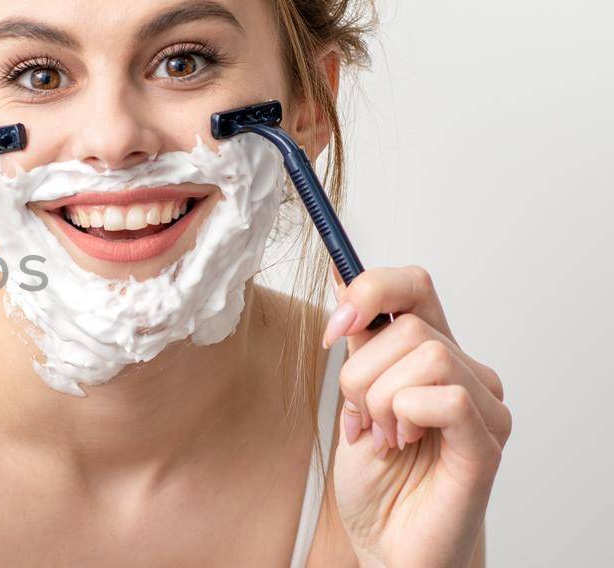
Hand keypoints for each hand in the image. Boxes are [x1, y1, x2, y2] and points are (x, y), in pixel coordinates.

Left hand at [325, 266, 510, 566]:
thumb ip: (357, 345)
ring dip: (381, 399)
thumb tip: (340, 278)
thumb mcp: (352, 401)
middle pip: (409, 325)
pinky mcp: (485, 442)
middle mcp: (465, 373)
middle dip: (360, 372)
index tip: (334, 326)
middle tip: (359, 418)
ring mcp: (482, 407)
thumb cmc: (378, 483)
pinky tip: (403, 444)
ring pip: (428, 355)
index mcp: (430, 356)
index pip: (414, 286)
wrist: (390, 546)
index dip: (370, 290)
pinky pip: (446, 397)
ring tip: (383, 437)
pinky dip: (407, 415)